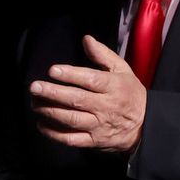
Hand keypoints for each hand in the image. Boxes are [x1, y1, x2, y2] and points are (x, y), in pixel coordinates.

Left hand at [31, 35, 146, 153]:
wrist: (144, 124)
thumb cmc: (129, 93)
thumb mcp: (122, 70)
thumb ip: (103, 54)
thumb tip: (86, 39)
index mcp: (114, 87)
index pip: (91, 80)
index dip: (71, 75)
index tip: (53, 71)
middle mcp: (106, 107)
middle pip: (77, 100)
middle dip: (53, 93)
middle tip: (35, 87)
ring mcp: (99, 126)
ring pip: (71, 120)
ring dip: (50, 111)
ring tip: (35, 103)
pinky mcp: (93, 141)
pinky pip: (71, 139)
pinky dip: (54, 134)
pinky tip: (41, 124)